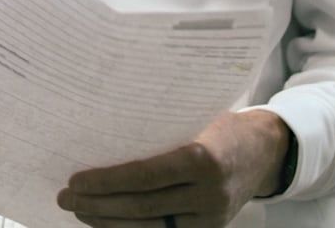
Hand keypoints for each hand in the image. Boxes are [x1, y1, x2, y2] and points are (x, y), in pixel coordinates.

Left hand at [56, 109, 292, 225]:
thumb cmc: (220, 125)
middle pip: (143, 206)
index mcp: (203, 158)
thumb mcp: (193, 118)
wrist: (268, 150)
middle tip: (65, 197)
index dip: (107, 182)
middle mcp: (210, 193)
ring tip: (80, 210)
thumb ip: (156, 132)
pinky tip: (109, 223)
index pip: (145, 176)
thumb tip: (98, 134)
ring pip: (152, 227)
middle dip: (99, 204)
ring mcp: (213, 217)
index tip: (75, 180)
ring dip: (110, 222)